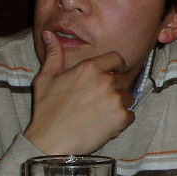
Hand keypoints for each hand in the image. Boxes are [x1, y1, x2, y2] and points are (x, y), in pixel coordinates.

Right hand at [24, 31, 135, 154]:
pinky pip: (130, 115)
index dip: (114, 67)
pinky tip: (104, 124)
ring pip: (128, 97)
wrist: (50, 142)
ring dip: (119, 104)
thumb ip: (54, 55)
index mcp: (90, 67)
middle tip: (99, 100)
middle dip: (115, 88)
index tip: (109, 75)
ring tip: (100, 113)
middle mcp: (107, 80)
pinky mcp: (122, 117)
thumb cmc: (47, 110)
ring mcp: (116, 99)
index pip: (117, 59)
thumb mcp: (46, 78)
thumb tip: (49, 34)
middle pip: (124, 79)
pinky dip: (121, 120)